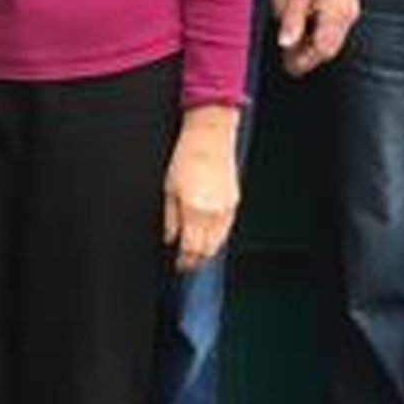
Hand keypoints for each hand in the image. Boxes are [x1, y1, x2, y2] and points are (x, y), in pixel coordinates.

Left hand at [164, 107, 240, 274]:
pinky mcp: (234, 201)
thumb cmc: (186, 158)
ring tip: (196, 253)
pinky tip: (208, 235)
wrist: (210, 137)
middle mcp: (214, 213)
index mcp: (195, 211)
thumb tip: (170, 239)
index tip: (179, 266)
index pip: (191, 249)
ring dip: (207, 250)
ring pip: (219, 241)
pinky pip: (226, 228)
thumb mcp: (169, 189)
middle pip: (207, 250)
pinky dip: (217, 236)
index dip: (185, 261)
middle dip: (196, 260)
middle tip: (186, 264)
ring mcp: (227, 208)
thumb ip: (170, 219)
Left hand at [273, 0, 359, 74]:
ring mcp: (349, 9)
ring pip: (332, 38)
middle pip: (329, 48)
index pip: (323, 50)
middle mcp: (347, 15)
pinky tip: (306, 28)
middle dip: (308, 56)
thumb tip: (286, 43)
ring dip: (314, 45)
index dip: (304, 62)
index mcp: (336, 14)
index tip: (289, 66)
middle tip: (288, 58)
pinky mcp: (346, 2)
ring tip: (294, 44)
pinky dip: (319, 32)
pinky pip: (335, 27)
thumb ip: (292, 18)